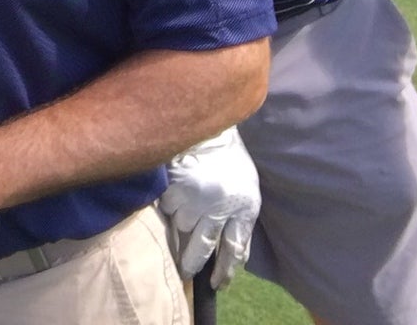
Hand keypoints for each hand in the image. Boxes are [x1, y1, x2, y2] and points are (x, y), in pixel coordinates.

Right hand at [159, 126, 258, 288]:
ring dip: (178, 228)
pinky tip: (171, 202)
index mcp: (242, 210)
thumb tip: (235, 257)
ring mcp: (196, 198)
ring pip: (181, 227)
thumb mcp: (249, 194)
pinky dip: (167, 209)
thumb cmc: (233, 163)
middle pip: (202, 247)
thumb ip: (241, 224)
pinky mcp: (177, 187)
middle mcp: (219, 208)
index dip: (224, 271)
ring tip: (178, 223)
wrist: (214, 131)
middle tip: (185, 271)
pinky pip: (167, 208)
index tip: (215, 284)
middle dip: (192, 263)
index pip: (234, 249)